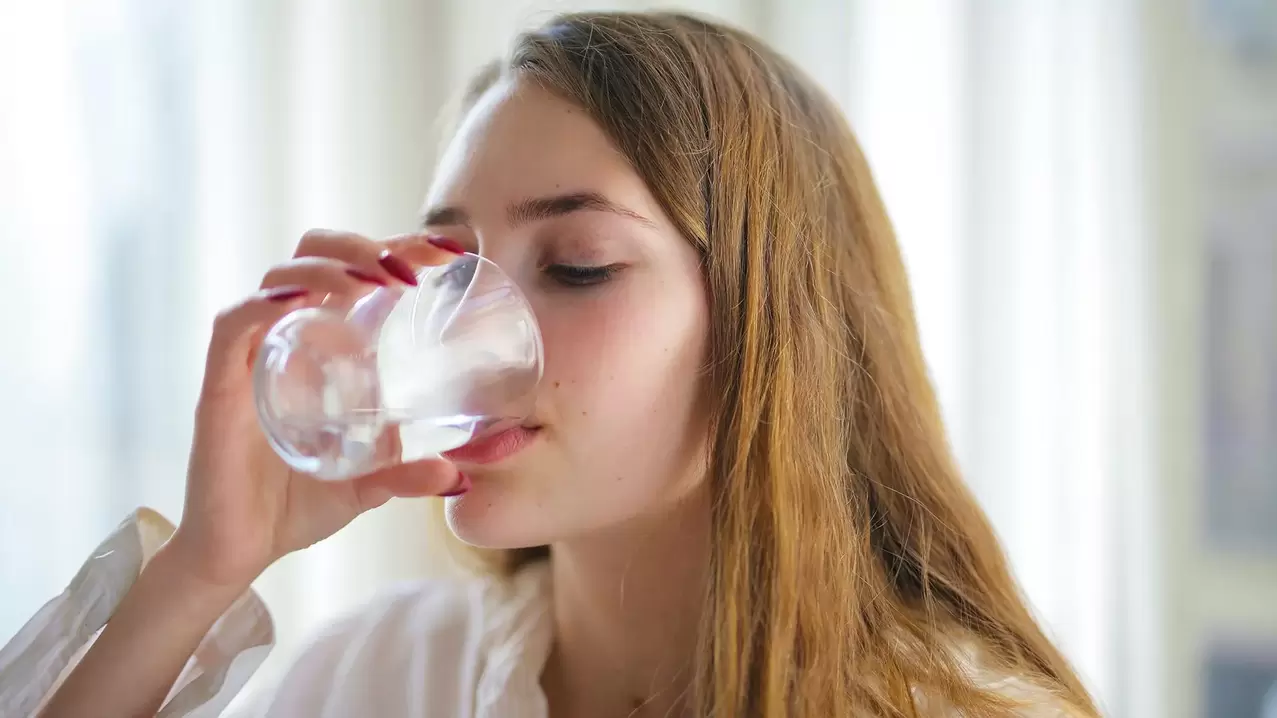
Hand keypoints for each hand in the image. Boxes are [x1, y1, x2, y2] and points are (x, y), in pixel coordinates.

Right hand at [168, 230, 466, 589]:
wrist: (237, 553)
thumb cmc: (296, 506)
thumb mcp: (367, 486)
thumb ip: (406, 475)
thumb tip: (457, 477)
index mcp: (322, 346)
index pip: (355, 271)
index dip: (397, 248)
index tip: (447, 253)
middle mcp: (286, 339)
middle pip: (313, 255)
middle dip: (362, 245)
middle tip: (410, 270)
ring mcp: (251, 357)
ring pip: (279, 278)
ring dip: (328, 266)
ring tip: (373, 281)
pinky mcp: (219, 385)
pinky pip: (234, 325)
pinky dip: (264, 303)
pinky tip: (302, 300)